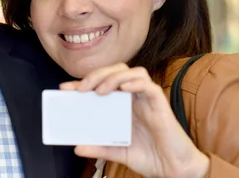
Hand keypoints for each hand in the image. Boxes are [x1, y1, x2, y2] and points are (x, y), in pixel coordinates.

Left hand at [61, 64, 209, 177]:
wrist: (174, 170)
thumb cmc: (150, 157)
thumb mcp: (118, 153)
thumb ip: (100, 148)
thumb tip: (77, 147)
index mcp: (123, 105)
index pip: (102, 84)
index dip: (84, 82)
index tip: (65, 89)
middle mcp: (135, 97)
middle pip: (117, 70)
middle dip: (97, 74)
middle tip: (82, 88)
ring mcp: (147, 99)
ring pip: (133, 71)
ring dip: (114, 76)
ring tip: (100, 90)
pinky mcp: (160, 103)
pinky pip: (148, 85)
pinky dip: (135, 82)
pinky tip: (123, 89)